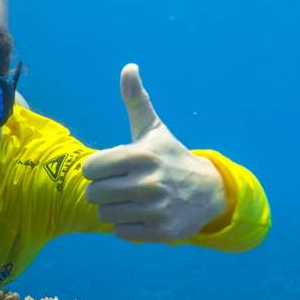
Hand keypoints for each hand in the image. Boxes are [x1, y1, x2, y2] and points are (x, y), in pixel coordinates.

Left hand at [81, 64, 228, 242]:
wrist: (208, 192)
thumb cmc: (170, 157)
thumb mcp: (154, 130)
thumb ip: (137, 101)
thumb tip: (129, 67)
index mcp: (142, 155)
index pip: (91, 168)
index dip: (96, 169)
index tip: (111, 167)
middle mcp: (150, 182)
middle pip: (94, 194)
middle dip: (102, 191)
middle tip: (120, 186)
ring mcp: (157, 209)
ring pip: (105, 215)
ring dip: (113, 209)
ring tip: (130, 200)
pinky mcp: (162, 232)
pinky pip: (121, 233)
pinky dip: (126, 226)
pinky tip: (142, 215)